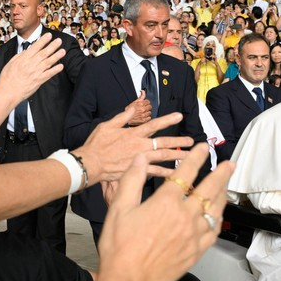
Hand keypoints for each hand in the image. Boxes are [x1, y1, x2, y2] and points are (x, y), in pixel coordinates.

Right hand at [0, 33, 63, 103]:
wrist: (8, 92)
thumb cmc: (7, 78)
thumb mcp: (11, 63)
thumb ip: (20, 56)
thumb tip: (27, 51)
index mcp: (24, 59)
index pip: (36, 47)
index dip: (43, 40)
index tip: (49, 35)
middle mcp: (31, 64)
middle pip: (44, 53)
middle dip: (53, 46)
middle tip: (59, 41)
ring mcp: (36, 72)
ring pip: (48, 62)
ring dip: (56, 56)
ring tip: (63, 51)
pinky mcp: (39, 81)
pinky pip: (49, 74)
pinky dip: (55, 70)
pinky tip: (61, 66)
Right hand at [75, 106, 194, 182]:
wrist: (90, 163)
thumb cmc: (96, 145)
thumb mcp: (107, 125)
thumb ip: (123, 117)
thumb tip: (134, 107)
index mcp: (133, 134)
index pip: (154, 125)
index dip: (168, 120)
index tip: (179, 116)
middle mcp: (139, 146)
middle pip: (163, 143)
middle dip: (178, 141)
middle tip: (191, 141)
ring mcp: (139, 160)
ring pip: (163, 157)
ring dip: (177, 156)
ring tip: (190, 156)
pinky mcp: (136, 171)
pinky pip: (155, 173)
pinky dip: (166, 173)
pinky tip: (176, 174)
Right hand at [97, 145, 234, 280]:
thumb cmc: (120, 248)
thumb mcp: (118, 208)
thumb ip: (131, 180)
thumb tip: (140, 160)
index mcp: (166, 202)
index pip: (186, 172)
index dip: (196, 157)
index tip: (203, 148)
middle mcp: (185, 216)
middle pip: (210, 188)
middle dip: (222, 173)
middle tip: (230, 164)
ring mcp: (193, 234)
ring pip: (216, 209)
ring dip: (223, 194)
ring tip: (226, 185)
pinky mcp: (196, 251)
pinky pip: (214, 231)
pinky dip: (218, 219)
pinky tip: (218, 216)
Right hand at [125, 90, 152, 125]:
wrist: (126, 117)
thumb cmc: (129, 110)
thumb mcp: (135, 101)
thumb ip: (141, 96)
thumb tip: (143, 91)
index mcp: (141, 104)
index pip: (148, 102)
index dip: (146, 103)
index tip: (144, 104)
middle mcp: (143, 109)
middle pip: (150, 107)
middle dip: (147, 107)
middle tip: (143, 108)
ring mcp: (144, 115)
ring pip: (149, 112)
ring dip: (147, 112)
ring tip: (143, 113)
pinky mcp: (144, 120)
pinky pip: (149, 118)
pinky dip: (147, 117)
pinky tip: (143, 116)